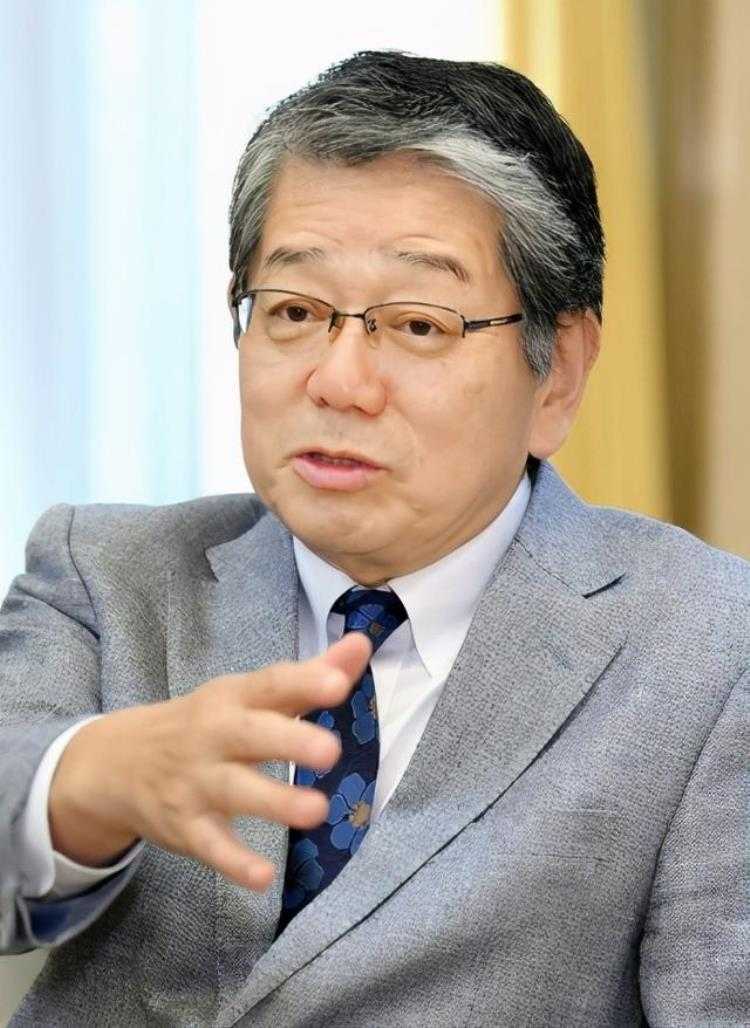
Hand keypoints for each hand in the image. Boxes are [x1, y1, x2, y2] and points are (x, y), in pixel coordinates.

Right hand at [48, 631, 372, 890]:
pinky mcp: (185, 827)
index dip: (304, 682)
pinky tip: (264, 877)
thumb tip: (362, 643)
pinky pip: (210, 846)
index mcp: (234, 698)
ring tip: (317, 810)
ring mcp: (196, 782)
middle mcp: (213, 735)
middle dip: (290, 741)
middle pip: (251, 735)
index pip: (270, 684)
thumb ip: (310, 674)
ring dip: (275, 802)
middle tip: (332, 751)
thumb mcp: (250, 694)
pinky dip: (234, 863)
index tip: (339, 684)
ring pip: (234, 792)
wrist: (119, 762)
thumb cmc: (207, 722)